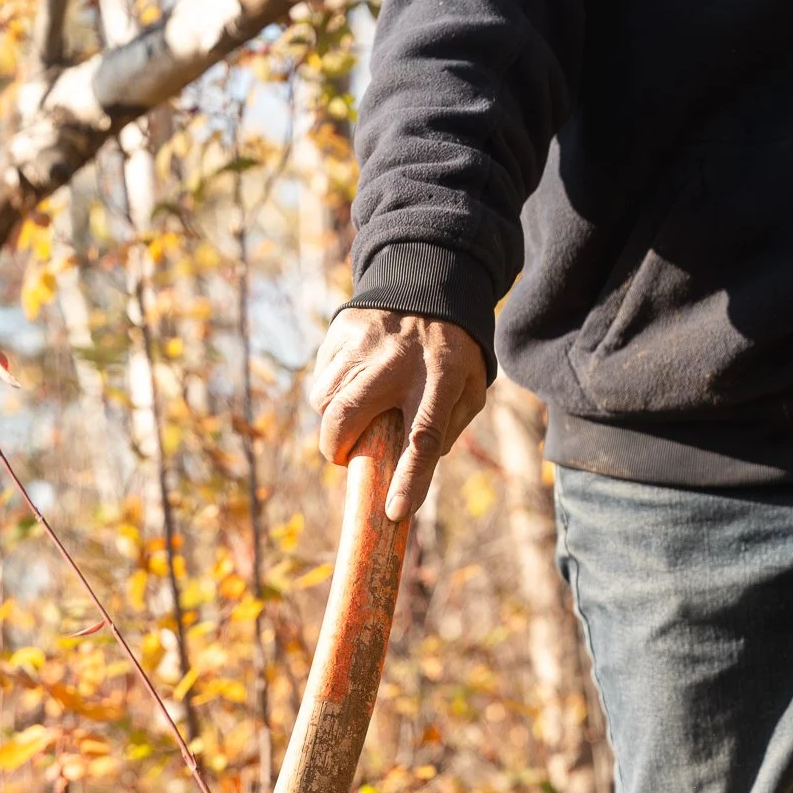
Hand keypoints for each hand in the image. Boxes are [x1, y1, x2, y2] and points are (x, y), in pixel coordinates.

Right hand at [308, 308, 487, 520]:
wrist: (431, 279)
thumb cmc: (452, 349)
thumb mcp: (471, 385)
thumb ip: (450, 427)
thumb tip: (415, 469)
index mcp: (442, 377)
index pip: (423, 437)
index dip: (408, 478)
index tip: (394, 512)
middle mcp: (398, 359)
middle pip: (347, 416)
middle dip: (335, 449)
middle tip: (344, 456)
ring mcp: (365, 341)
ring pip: (325, 400)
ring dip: (332, 420)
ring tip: (353, 412)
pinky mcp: (343, 329)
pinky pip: (321, 377)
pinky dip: (329, 391)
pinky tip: (351, 381)